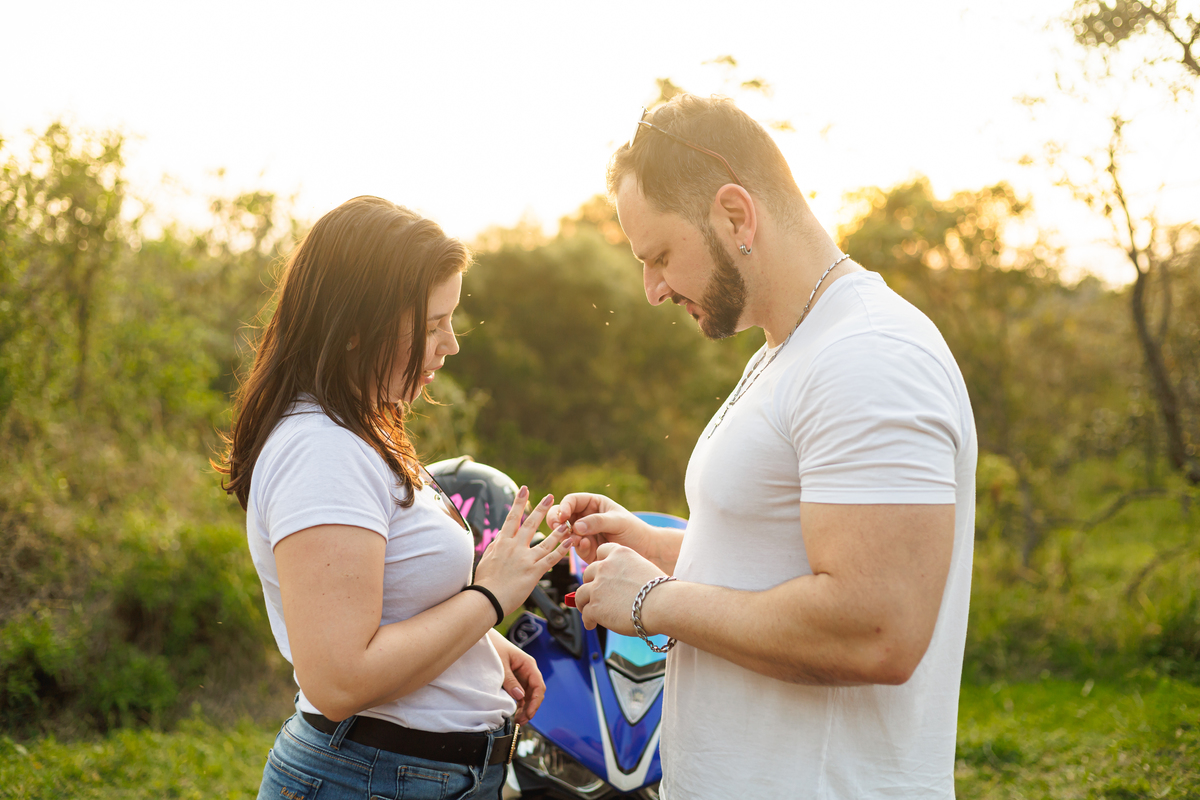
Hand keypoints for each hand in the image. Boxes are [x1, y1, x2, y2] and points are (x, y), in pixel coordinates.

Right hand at [473, 487, 570, 614]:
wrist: (485, 600)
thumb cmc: (484, 583)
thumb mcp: (487, 559)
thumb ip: (495, 546)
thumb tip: (500, 536)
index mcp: (502, 543)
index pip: (512, 518)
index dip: (519, 502)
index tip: (524, 489)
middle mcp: (514, 547)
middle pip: (530, 524)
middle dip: (541, 509)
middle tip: (551, 497)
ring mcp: (525, 559)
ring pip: (545, 542)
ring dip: (557, 531)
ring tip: (567, 523)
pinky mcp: (533, 572)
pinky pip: (550, 559)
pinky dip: (561, 551)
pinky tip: (569, 543)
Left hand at [489, 630, 544, 723]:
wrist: (482, 639)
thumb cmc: (493, 647)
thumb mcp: (500, 664)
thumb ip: (510, 680)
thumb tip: (520, 697)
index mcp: (528, 665)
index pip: (538, 686)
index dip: (536, 702)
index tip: (529, 714)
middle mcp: (528, 671)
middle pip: (535, 693)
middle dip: (530, 708)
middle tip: (520, 721)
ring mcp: (522, 676)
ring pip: (528, 695)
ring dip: (525, 708)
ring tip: (517, 720)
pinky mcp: (515, 680)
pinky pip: (520, 694)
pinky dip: (519, 704)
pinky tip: (514, 712)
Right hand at [548, 493, 652, 563]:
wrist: (646, 552)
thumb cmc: (635, 531)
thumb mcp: (618, 522)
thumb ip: (598, 522)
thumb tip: (576, 526)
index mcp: (593, 504)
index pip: (572, 501)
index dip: (564, 507)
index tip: (563, 516)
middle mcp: (585, 517)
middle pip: (561, 515)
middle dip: (556, 521)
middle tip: (558, 528)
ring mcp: (584, 534)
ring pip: (564, 533)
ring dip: (565, 536)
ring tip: (575, 540)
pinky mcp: (586, 550)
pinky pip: (575, 547)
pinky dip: (577, 547)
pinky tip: (587, 546)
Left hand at [574, 543, 665, 634]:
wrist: (662, 604)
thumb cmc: (661, 591)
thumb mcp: (645, 569)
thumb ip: (630, 572)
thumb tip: (625, 587)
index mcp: (620, 554)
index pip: (602, 551)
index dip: (601, 562)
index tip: (602, 572)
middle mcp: (605, 567)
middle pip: (588, 573)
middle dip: (590, 583)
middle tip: (595, 593)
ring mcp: (597, 587)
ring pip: (581, 594)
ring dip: (583, 602)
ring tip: (587, 610)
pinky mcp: (595, 607)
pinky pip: (585, 613)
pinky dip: (587, 619)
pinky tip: (592, 624)